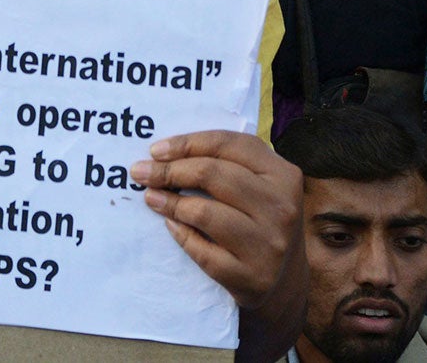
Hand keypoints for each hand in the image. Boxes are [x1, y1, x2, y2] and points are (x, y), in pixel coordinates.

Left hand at [131, 130, 304, 312]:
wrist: (285, 283)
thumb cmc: (262, 222)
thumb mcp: (260, 187)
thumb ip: (228, 164)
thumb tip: (166, 153)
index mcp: (283, 175)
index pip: (228, 144)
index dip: (186, 143)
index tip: (155, 150)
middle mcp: (281, 207)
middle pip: (211, 174)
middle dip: (168, 171)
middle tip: (141, 172)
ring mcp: (268, 244)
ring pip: (203, 212)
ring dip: (169, 202)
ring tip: (150, 197)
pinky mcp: (251, 277)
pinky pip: (202, 250)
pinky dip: (181, 235)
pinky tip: (170, 226)